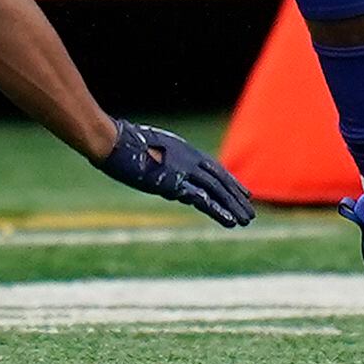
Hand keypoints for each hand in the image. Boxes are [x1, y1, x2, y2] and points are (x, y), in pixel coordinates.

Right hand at [94, 119, 255, 227]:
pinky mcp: (176, 183)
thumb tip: (163, 174)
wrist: (114, 142)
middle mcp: (189, 158)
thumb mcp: (147, 149)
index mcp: (184, 150)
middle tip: (249, 210)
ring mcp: (184, 169)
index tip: (242, 191)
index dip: (228, 180)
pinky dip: (218, 210)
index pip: (213, 167)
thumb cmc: (122, 143)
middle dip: (235, 195)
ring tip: (246, 221)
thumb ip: (161, 162)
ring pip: (217, 190)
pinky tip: (230, 222)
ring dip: (233, 206)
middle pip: (219, 179)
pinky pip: (203, 199)